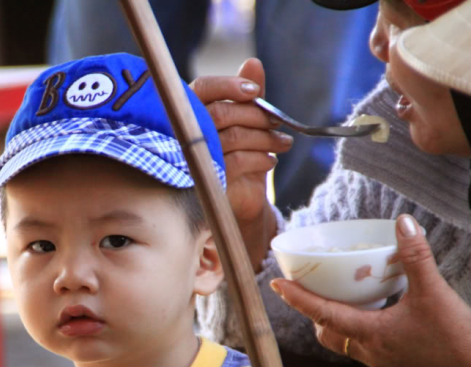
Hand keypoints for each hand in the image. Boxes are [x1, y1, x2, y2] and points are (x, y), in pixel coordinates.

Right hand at [190, 58, 292, 269]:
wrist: (236, 199)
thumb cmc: (237, 154)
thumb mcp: (245, 123)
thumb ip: (247, 94)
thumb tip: (253, 63)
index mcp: (192, 111)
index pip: (203, 88)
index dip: (229, 86)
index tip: (255, 92)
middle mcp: (186, 132)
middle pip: (222, 113)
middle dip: (256, 117)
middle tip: (278, 123)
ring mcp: (194, 157)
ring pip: (233, 137)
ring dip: (265, 139)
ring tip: (283, 144)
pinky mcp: (206, 179)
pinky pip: (237, 161)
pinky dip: (260, 158)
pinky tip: (270, 160)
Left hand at [270, 214, 470, 366]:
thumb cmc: (457, 338)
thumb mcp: (434, 291)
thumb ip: (415, 256)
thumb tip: (403, 223)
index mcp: (371, 334)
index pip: (322, 314)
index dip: (297, 298)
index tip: (277, 285)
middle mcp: (371, 355)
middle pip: (330, 334)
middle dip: (318, 314)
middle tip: (316, 294)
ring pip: (351, 346)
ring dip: (346, 326)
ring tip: (354, 304)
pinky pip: (374, 356)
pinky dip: (370, 338)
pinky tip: (387, 325)